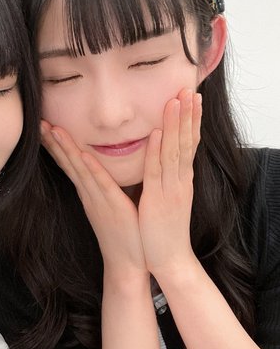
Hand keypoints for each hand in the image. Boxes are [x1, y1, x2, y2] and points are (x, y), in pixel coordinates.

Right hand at [41, 120, 146, 281]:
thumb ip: (108, 185)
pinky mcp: (112, 206)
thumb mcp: (113, 204)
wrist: (128, 264)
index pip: (69, 163)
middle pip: (67, 162)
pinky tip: (82, 154)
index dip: (57, 144)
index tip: (45, 126)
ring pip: (78, 169)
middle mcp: (88, 193)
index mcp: (89, 192)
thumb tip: (108, 168)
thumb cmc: (124, 234)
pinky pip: (100, 184)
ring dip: (65, 148)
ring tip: (53, 129)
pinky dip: (90, 169)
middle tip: (38, 121)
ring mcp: (97, 199)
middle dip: (52, 141)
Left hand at [138, 88, 200, 278]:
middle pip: (186, 141)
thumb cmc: (165, 230)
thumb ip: (169, 178)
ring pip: (174, 151)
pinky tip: (156, 133)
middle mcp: (181, 181)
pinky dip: (156, 151)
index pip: (190, 143)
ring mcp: (172, 190)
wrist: (171, 260)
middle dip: (188, 114)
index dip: (191, 119)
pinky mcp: (158, 200)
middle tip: (189, 88)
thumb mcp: (170, 198)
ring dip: (175, 124)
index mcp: (183, 179)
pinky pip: (156, 172)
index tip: (192, 96)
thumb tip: (167, 160)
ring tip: (176, 100)